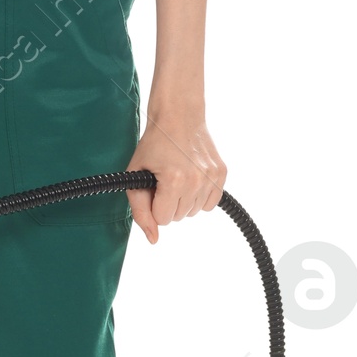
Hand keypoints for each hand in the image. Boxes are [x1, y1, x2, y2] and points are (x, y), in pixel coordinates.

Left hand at [126, 112, 225, 244]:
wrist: (178, 116)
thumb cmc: (154, 145)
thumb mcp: (135, 175)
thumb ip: (140, 211)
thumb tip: (154, 240)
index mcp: (173, 181)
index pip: (162, 219)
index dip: (153, 204)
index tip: (153, 186)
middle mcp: (196, 180)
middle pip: (178, 217)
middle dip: (167, 203)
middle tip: (164, 178)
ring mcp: (212, 177)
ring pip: (193, 212)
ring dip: (183, 201)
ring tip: (178, 176)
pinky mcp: (222, 174)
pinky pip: (209, 204)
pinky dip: (199, 197)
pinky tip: (191, 180)